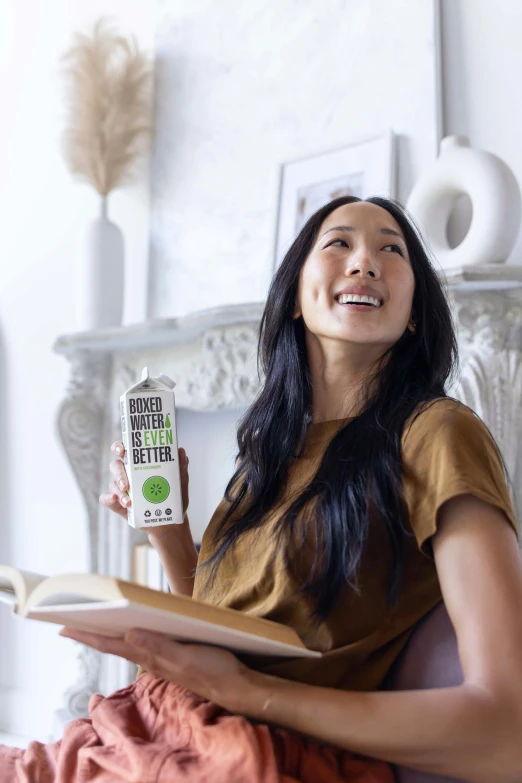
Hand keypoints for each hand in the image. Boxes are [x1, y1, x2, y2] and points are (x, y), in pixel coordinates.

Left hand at [58, 627, 254, 713]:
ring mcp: (162, 658)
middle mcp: (151, 658)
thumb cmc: (213, 670)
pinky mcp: (173, 656)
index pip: (112, 644)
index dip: (88, 635)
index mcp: (151, 656)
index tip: (64, 627)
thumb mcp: (186, 656)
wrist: (235, 686)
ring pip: (127, 644)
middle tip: (69, 622)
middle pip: (114, 644)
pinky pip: (144, 644)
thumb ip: (159, 647)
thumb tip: (129, 632)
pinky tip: (132, 630)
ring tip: (94, 623)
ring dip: (108, 635)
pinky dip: (130, 636)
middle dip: (91, 633)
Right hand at [99, 441, 190, 539]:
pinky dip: (108, 499)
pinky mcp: (118, 504)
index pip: (126, 451)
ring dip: (119, 491)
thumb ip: (181, 468)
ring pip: (113, 483)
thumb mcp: (180, 484)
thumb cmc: (173, 499)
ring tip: (129, 501)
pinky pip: (107, 500)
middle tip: (126, 483)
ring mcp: (122, 490)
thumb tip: (181, 451)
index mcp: (140, 465)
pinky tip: (115, 500)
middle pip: (116, 465)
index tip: (122, 450)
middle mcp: (129, 475)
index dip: (120, 447)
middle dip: (118, 471)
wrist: (170, 521)